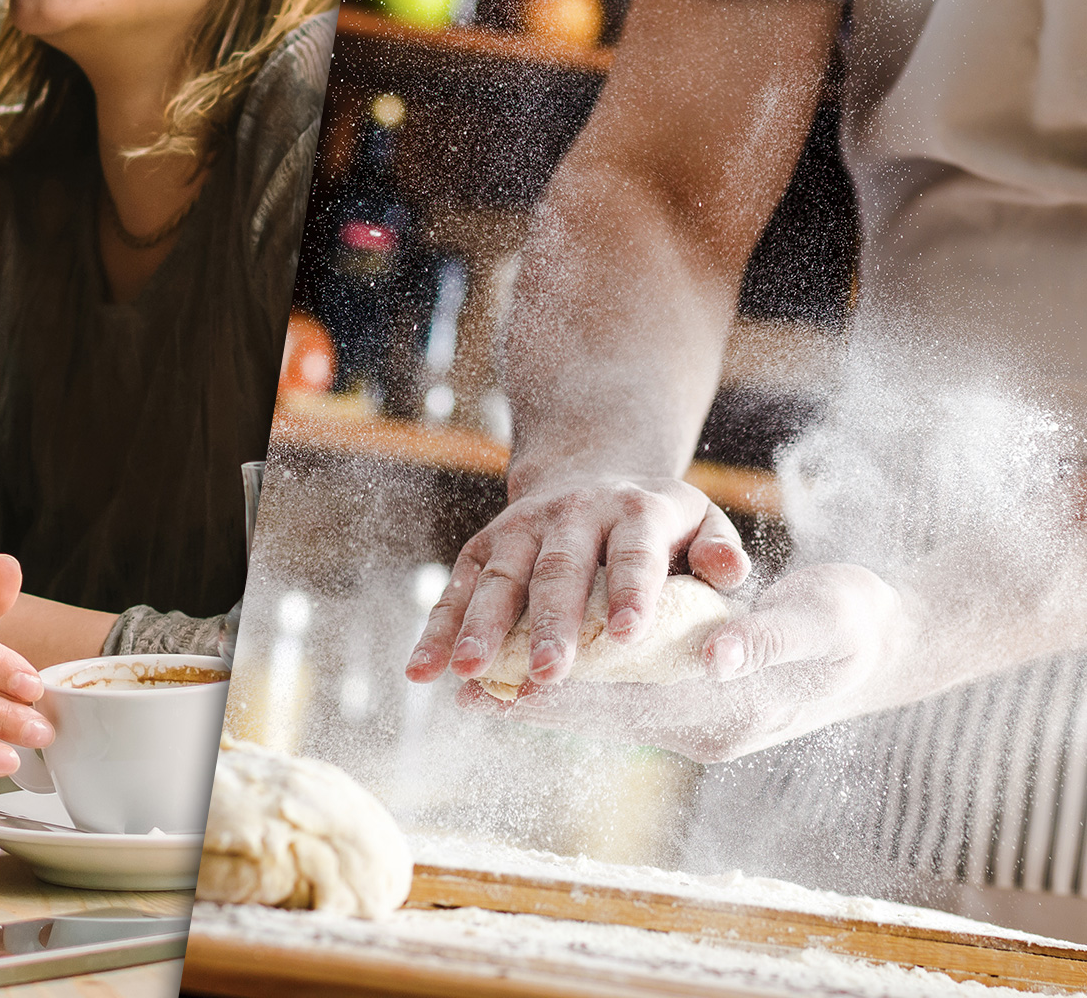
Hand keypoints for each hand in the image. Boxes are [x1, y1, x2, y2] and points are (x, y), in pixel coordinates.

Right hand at [408, 475, 749, 688]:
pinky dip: (437, 632)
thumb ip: (719, 550)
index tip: (628, 635)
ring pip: (498, 580)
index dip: (631, 591)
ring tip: (470, 673)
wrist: (589, 472)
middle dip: (550, 623)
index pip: (634, 553)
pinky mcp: (482, 548)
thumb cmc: (656, 524)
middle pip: (558, 571)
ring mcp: (519, 528)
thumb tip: (732, 575)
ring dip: (480, 628)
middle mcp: (570, 514)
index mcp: (634, 510)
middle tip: (549, 671)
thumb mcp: (701, 521)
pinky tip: (424, 671)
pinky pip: (455, 591)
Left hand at [460, 562, 907, 761]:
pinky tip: (527, 680)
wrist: (886, 644)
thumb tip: (715, 655)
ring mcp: (698, 727)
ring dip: (544, 702)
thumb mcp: (819, 620)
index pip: (632, 704)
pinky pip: (621, 704)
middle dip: (536, 703)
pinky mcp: (692, 712)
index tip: (507, 682)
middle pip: (605, 717)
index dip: (569, 692)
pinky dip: (574, 693)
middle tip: (466, 690)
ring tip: (476, 690)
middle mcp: (707, 732)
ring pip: (606, 714)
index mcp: (731, 713)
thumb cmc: (853, 622)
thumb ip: (764, 638)